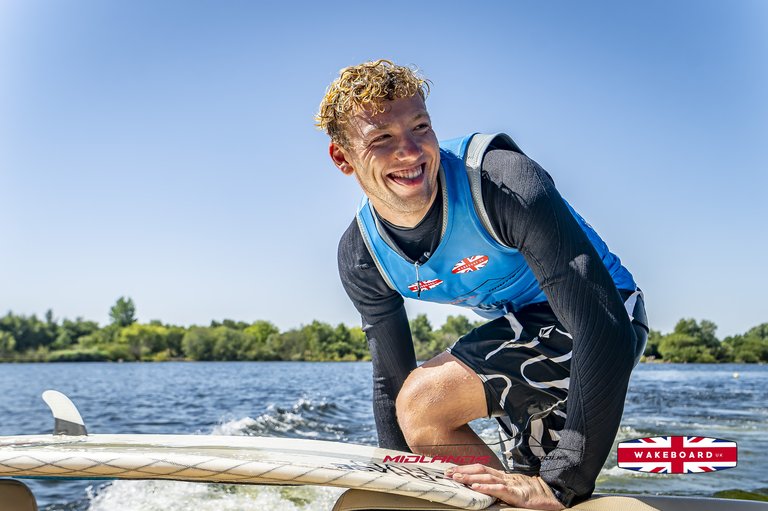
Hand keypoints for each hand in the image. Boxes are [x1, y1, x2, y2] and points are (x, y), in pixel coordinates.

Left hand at [445, 464, 564, 509]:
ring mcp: (511, 485)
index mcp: (503, 476)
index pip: (481, 469)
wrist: (554, 495)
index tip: (451, 469)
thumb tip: (481, 488)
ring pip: (487, 478)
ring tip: (456, 478)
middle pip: (480, 471)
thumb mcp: (514, 489)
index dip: (466, 468)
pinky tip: (475, 488)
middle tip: (447, 473)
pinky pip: (500, 490)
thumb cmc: (534, 494)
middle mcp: (505, 478)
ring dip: (470, 477)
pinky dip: (486, 488)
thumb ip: (500, 487)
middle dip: (463, 471)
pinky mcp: (518, 494)